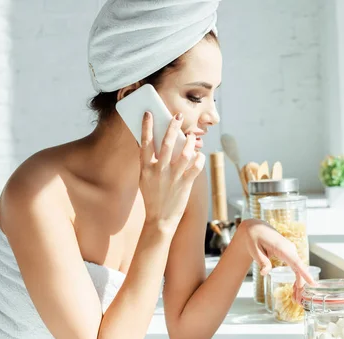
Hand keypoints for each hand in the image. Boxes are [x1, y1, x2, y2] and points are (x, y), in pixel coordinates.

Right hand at [139, 112, 204, 230]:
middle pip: (167, 144)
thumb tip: (151, 143)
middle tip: (177, 116)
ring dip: (190, 142)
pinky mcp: (185, 184)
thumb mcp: (144, 179)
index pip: (145, 143)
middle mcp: (159, 171)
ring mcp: (173, 178)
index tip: (149, 114)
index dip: (147, 127)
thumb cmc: (152, 196)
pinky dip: (199, 159)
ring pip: (185, 153)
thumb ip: (148, 162)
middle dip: (172, 127)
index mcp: (146, 168)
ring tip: (192, 136)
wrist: (159, 219)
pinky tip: (199, 155)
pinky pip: (196, 167)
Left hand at [240, 219, 316, 303]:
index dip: (304, 273)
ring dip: (299, 283)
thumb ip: (262, 261)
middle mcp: (289, 249)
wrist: (255, 228)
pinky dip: (297, 277)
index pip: (295, 262)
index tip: (312, 283)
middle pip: (299, 268)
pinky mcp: (289, 253)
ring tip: (296, 299)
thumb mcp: (254, 250)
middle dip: (301, 285)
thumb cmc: (254, 238)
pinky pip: (296, 266)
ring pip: (298, 269)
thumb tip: (265, 273)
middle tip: (298, 301)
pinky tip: (295, 289)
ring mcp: (290, 250)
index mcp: (281, 248)